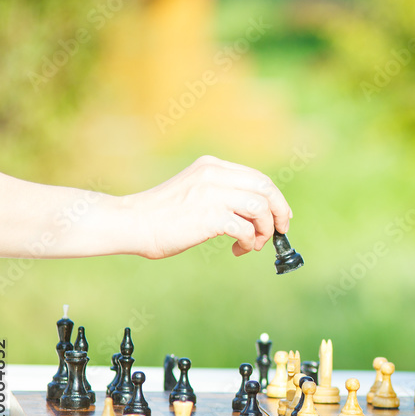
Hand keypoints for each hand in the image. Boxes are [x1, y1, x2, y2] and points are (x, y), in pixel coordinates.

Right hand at [127, 156, 293, 258]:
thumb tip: (257, 213)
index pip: (258, 178)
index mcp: (212, 166)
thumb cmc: (163, 215)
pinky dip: (249, 241)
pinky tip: (238, 249)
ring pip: (260, 208)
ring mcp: (212, 193)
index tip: (281, 216)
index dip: (275, 199)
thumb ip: (222, 194)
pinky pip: (246, 228)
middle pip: (266, 189)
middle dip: (279, 212)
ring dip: (264, 230)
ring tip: (253, 244)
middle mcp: (214, 175)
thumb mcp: (195, 191)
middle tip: (279, 231)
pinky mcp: (209, 215)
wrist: (133, 223)